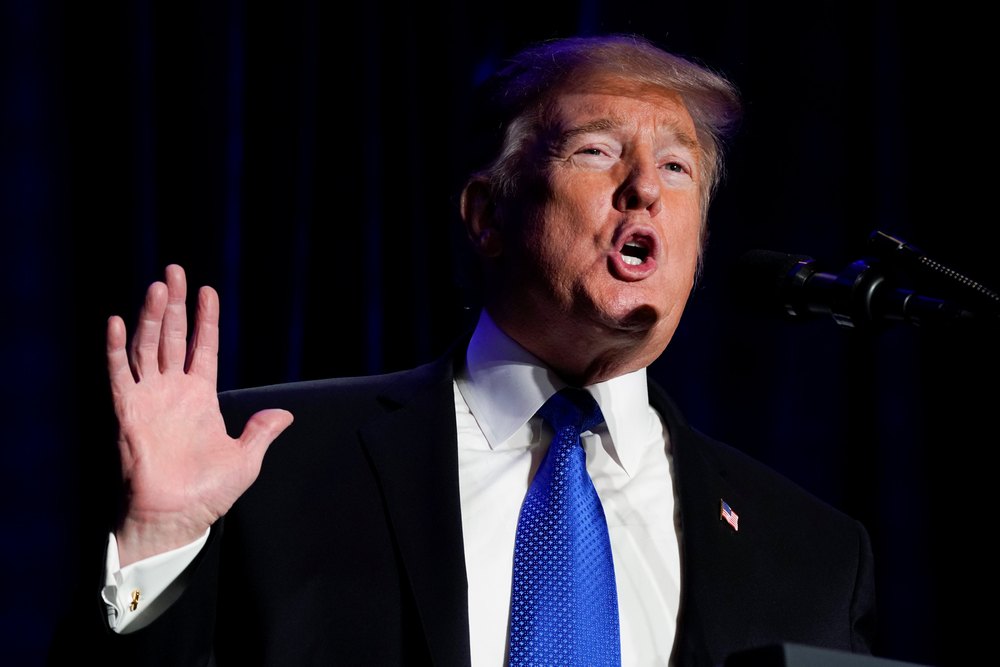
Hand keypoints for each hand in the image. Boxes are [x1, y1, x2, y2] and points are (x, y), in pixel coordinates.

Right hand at [107, 265, 292, 565]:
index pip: (203, 348)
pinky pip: (119, 375)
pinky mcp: (128, 413)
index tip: (207, 290)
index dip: (205, 319)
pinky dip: (115, 349)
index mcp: (200, 397)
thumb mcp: (246, 459)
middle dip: (174, 305)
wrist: (177, 518)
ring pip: (147, 347)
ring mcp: (149, 399)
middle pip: (171, 337)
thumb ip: (261, 431)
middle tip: (174, 271)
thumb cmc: (209, 493)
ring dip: (150, 317)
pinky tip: (116, 322)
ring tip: (158, 286)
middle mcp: (173, 392)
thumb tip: (285, 414)